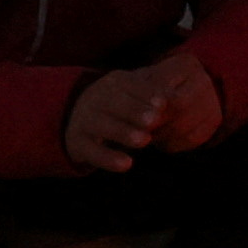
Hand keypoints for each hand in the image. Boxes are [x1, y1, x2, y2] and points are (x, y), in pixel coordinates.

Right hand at [58, 60, 220, 171]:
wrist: (77, 118)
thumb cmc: (120, 106)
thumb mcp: (135, 94)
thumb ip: (153, 95)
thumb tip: (171, 100)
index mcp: (112, 83)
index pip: (128, 85)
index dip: (145, 94)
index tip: (162, 103)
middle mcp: (95, 99)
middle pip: (112, 103)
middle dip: (134, 111)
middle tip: (155, 120)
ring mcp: (83, 121)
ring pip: (101, 125)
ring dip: (122, 132)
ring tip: (144, 140)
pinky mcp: (77, 144)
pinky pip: (91, 151)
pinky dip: (108, 158)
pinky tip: (127, 164)